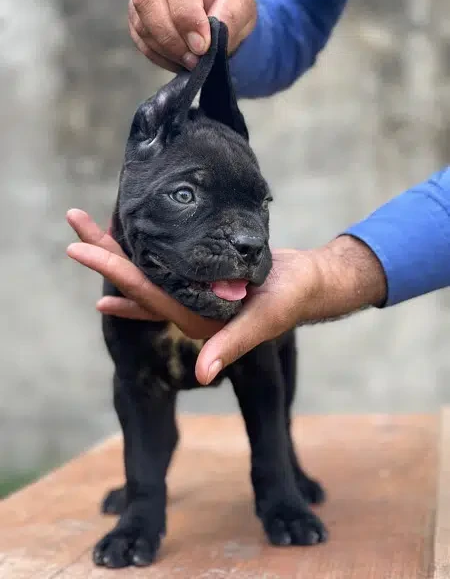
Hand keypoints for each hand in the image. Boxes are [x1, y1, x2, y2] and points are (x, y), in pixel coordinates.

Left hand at [66, 210, 386, 384]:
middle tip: (72, 221)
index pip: (145, 293)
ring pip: (145, 269)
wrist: (307, 282)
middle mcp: (185, 307)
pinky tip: (123, 244)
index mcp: (195, 319)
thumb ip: (232, 345)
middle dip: (102, 251)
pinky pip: (163, 265)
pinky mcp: (200, 277)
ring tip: (86, 225)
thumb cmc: (290, 299)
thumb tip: (204, 375)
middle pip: (134, 279)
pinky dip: (143, 255)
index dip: (112, 270)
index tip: (81, 247)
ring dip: (115, 249)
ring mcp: (191, 292)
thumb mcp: (265, 319)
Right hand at [128, 0, 256, 71]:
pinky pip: (138, 37)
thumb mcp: (240, 7)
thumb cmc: (228, 4)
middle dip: (171, 38)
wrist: (218, 12)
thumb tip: (204, 42)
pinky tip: (178, 60)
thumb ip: (228, 18)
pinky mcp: (136, 14)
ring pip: (140, 21)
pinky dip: (158, 55)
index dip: (186, 17)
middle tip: (193, 60)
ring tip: (189, 62)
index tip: (201, 46)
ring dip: (165, 50)